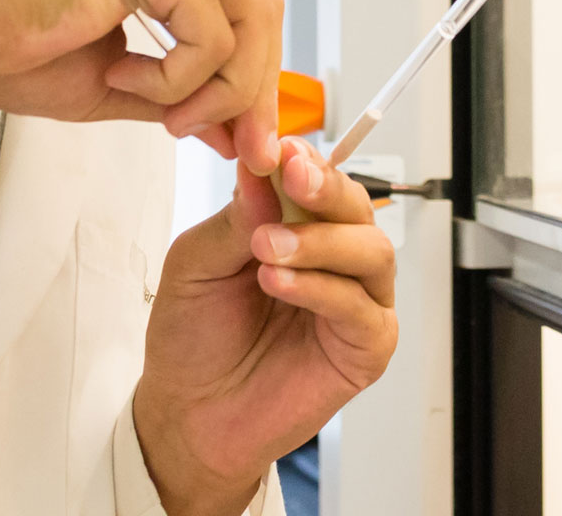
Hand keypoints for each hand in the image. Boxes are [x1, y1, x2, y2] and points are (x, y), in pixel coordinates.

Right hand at [0, 0, 279, 171]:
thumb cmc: (13, 47)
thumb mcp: (112, 86)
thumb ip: (177, 99)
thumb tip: (236, 134)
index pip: (247, 12)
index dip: (256, 80)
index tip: (244, 145)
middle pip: (263, 12)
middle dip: (258, 90)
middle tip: (238, 150)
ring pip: (250, 21)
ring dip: (220, 89)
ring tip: (165, 115)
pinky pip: (208, 34)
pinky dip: (177, 78)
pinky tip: (120, 77)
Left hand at [133, 139, 398, 515]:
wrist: (188, 413)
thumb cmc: (194, 338)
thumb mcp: (198, 263)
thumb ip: (237, 218)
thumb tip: (263, 166)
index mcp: (299, 230)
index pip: (321, 182)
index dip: (308, 161)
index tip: (285, 148)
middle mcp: (335, 261)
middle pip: (359, 209)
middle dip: (327, 188)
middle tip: (292, 178)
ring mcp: (356, 304)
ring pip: (372, 252)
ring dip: (322, 241)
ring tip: (268, 249)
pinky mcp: (366, 349)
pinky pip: (362, 309)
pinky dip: (323, 290)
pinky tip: (281, 283)